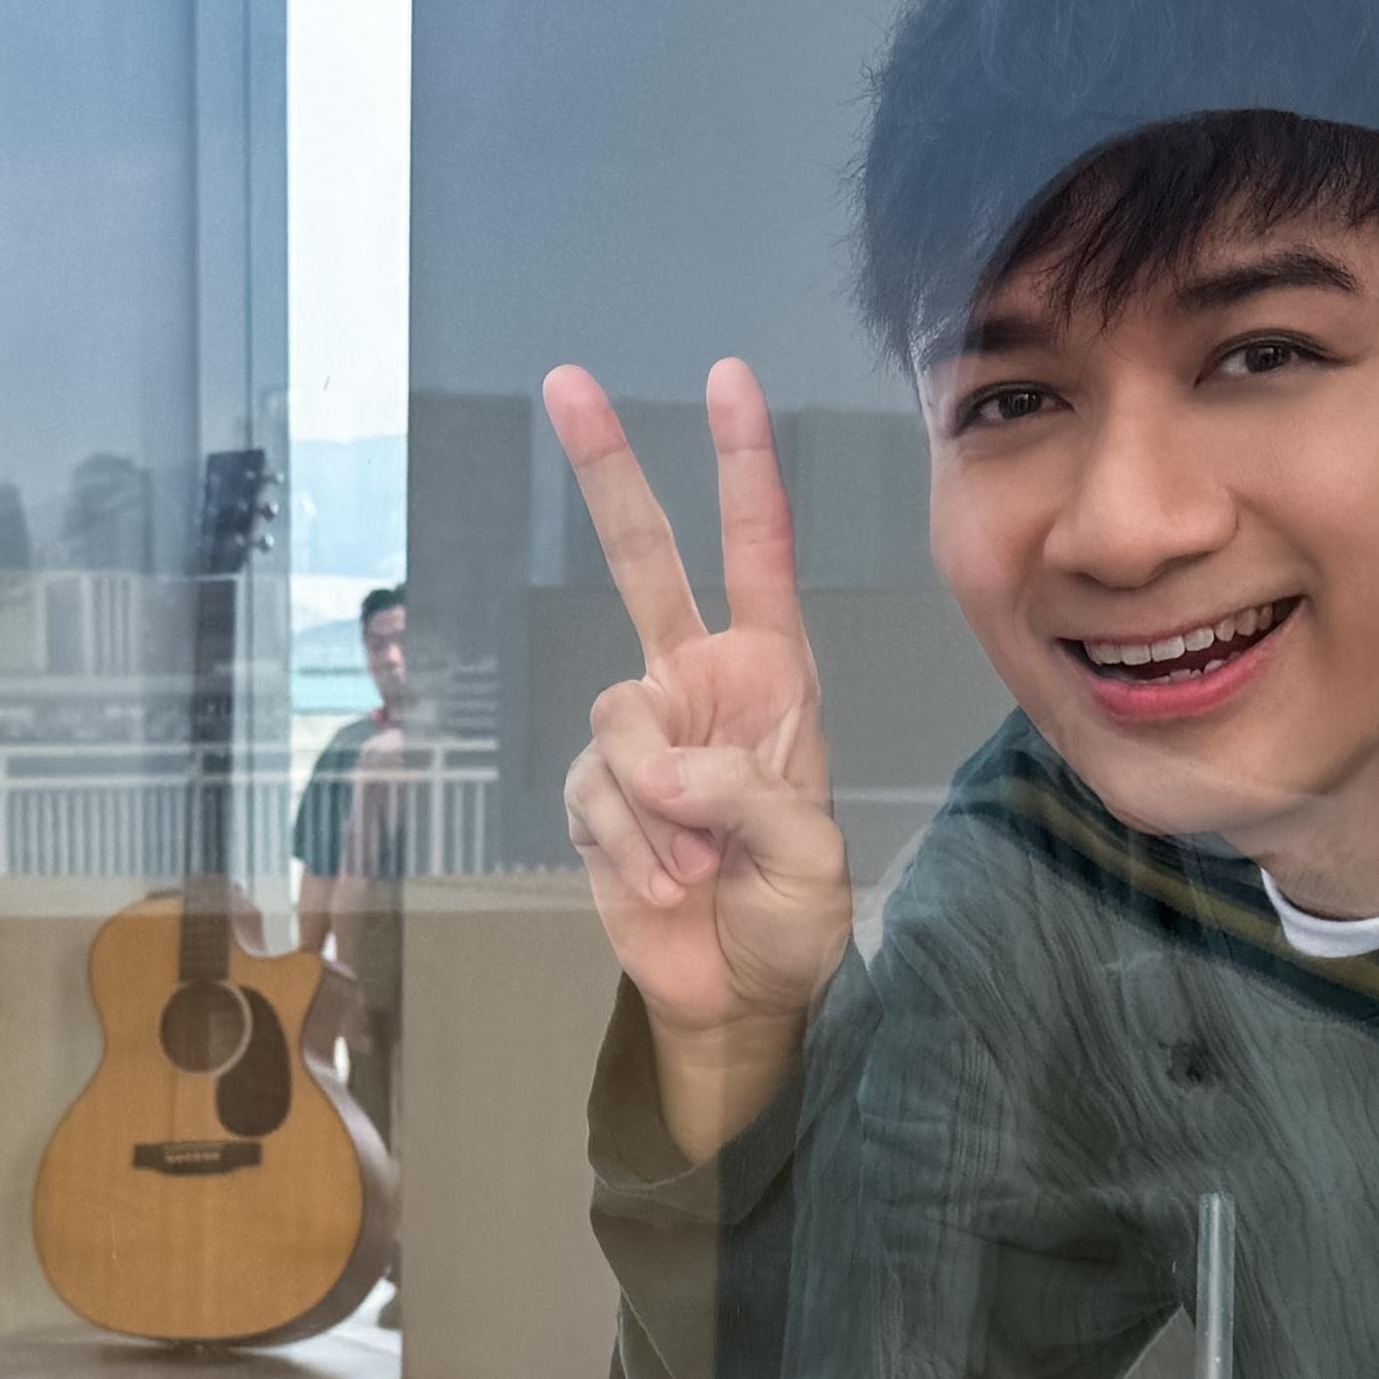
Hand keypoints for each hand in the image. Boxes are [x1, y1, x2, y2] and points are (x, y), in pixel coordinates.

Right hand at [547, 361, 853, 1128]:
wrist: (736, 996)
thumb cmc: (795, 920)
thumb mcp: (811, 858)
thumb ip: (747, 795)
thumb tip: (655, 765)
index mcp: (772, 677)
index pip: (756, 553)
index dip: (744, 467)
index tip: (727, 381)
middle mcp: (698, 685)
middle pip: (643, 561)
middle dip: (608, 472)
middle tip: (567, 382)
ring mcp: (638, 736)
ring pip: (615, 719)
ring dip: (656, 807)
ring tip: (698, 866)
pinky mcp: (593, 791)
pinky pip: (591, 791)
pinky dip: (626, 844)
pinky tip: (661, 881)